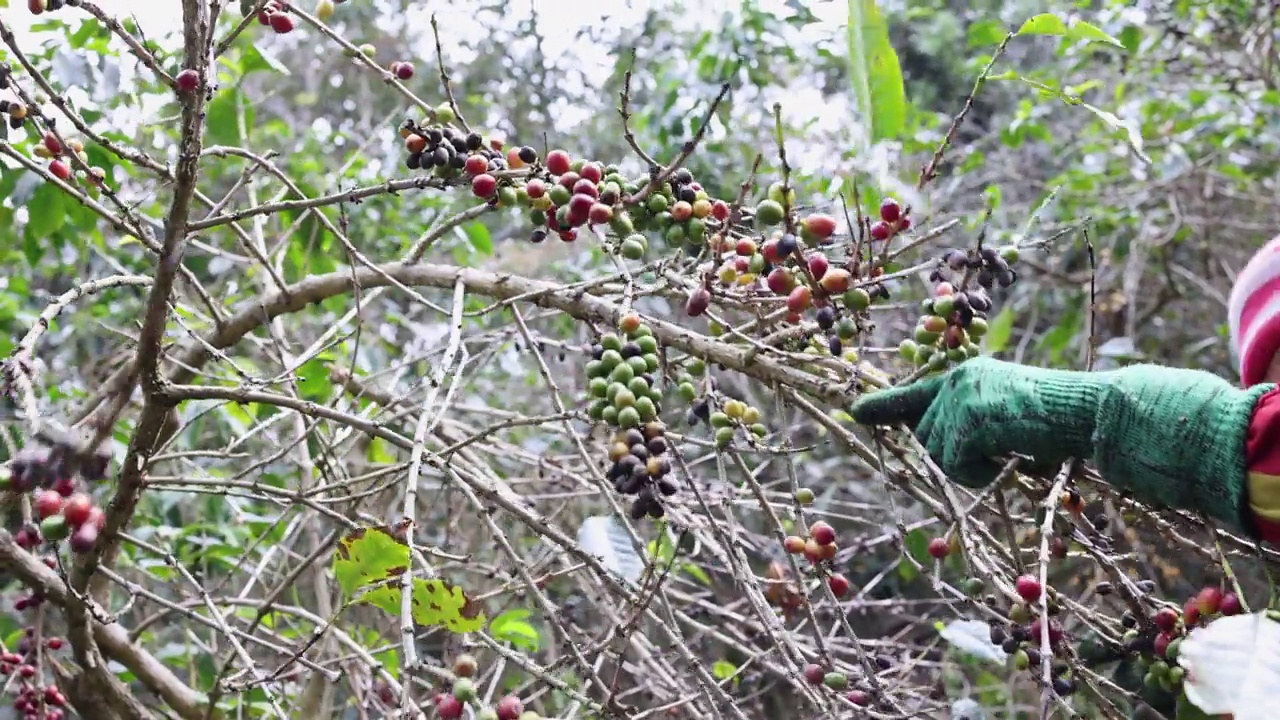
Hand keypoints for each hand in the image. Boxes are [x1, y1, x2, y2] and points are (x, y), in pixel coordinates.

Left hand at [850, 357, 1266, 528]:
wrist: (1090, 412)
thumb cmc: (1056, 421)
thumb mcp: (1003, 416)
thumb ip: (967, 424)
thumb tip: (937, 444)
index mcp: (965, 376)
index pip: (914, 393)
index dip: (884, 407)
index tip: (855, 412)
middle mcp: (956, 379)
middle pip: (925, 437)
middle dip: (953, 456)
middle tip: (997, 453)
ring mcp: (961, 398)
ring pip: (937, 454)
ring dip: (970, 467)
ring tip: (1008, 452)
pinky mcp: (970, 419)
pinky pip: (955, 463)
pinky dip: (979, 472)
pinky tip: (1008, 456)